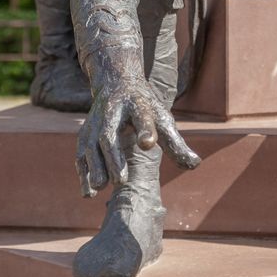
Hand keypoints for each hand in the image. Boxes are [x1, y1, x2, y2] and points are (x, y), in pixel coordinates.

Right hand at [75, 50, 200, 196]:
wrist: (117, 83)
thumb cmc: (144, 107)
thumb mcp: (162, 118)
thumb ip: (176, 143)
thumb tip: (196, 164)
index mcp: (137, 105)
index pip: (142, 117)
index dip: (146, 130)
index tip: (148, 143)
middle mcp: (112, 113)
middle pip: (109, 135)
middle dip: (113, 157)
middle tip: (120, 180)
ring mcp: (95, 124)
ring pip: (91, 145)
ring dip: (95, 166)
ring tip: (101, 187)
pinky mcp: (85, 135)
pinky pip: (81, 155)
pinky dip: (83, 173)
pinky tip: (88, 193)